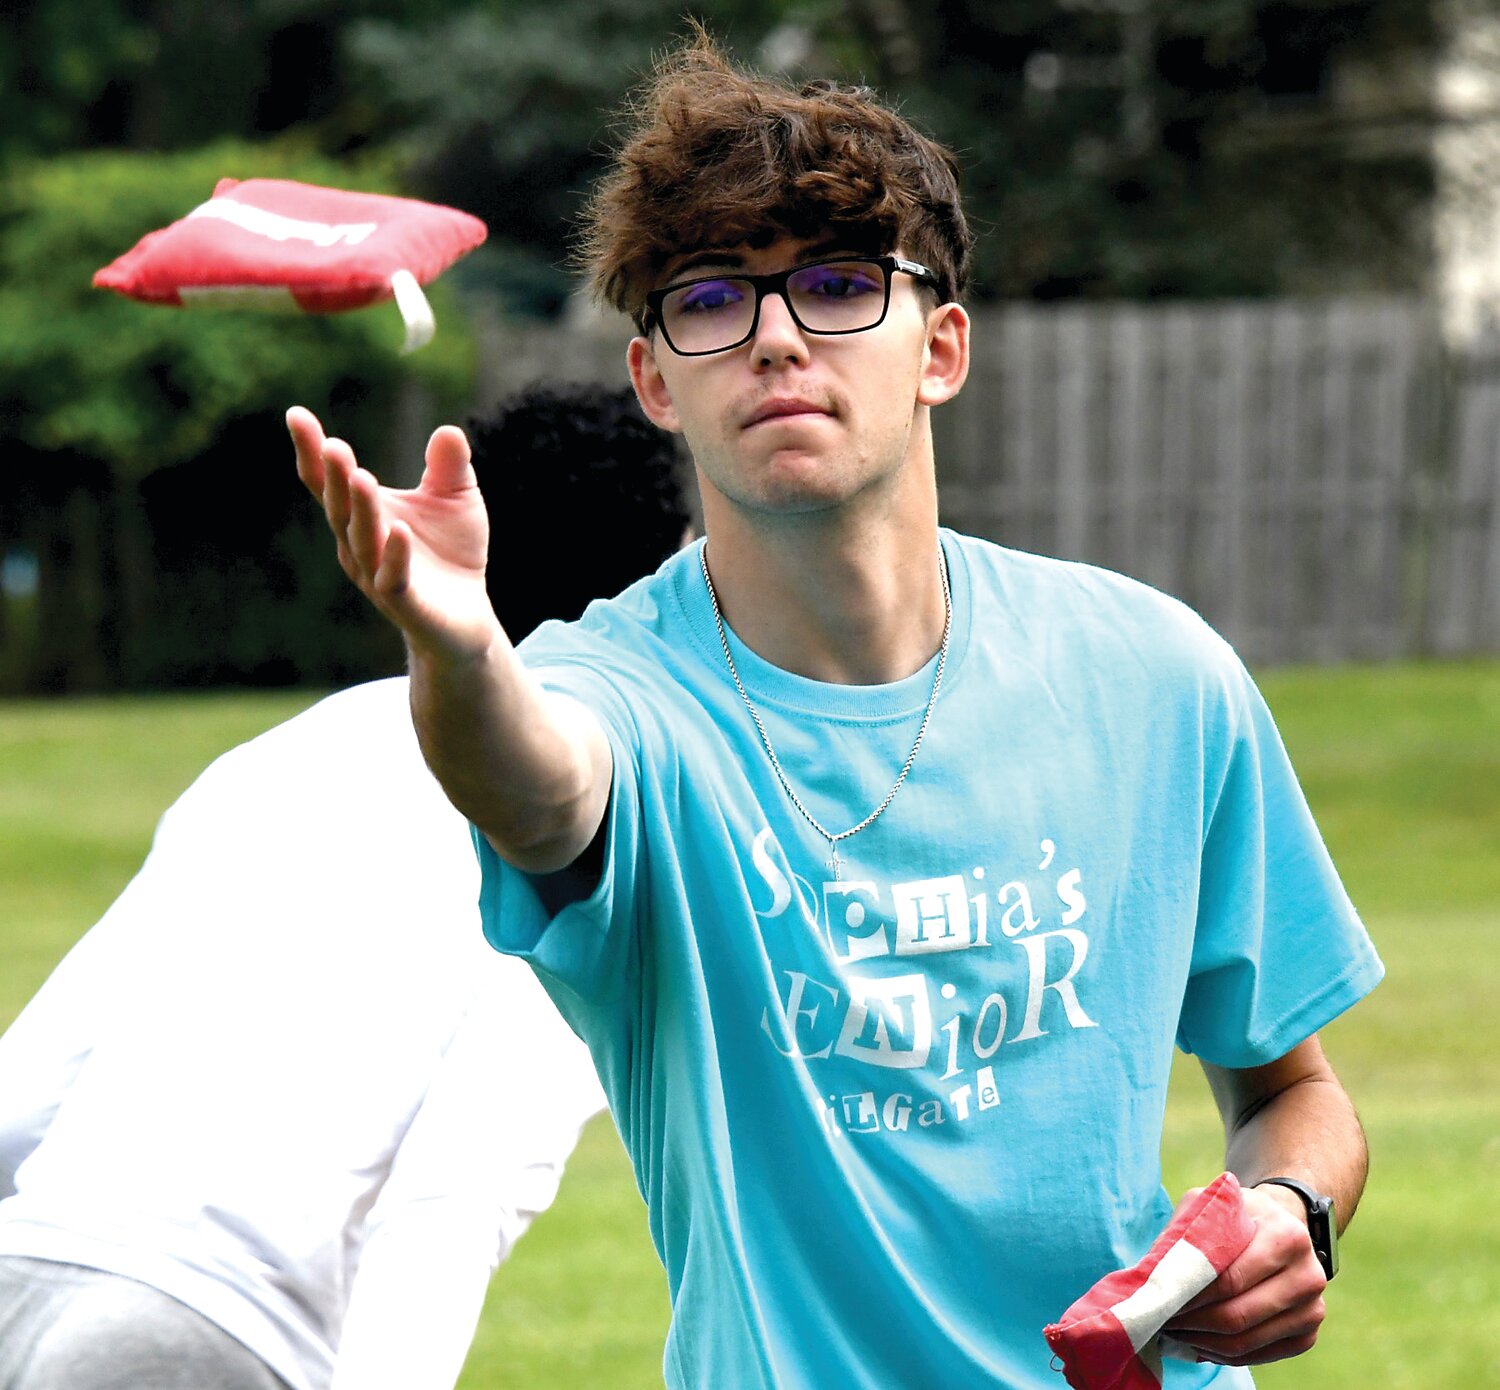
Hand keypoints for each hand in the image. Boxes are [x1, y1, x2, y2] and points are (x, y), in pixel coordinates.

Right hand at [288, 406, 501, 663]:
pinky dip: (394, 554)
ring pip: (363, 541)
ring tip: (360, 477)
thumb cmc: (453, 553)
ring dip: (361, 510)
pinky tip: (399, 530)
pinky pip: (393, 579)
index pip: (328, 482)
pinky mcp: (406, 604)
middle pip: (339, 509)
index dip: (311, 451)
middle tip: (332, 445)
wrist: (467, 616)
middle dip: (334, 478)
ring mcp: (378, 577)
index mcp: (363, 516)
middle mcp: (360, 546)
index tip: (296, 415)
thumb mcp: (457, 499)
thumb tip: (448, 431)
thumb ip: (449, 468)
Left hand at [1161, 1181, 1326, 1367]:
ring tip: (1174, 1332)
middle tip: (1161, 1319)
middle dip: (1192, 1322)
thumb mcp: (1212, 1205)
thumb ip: (1187, 1231)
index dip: (1191, 1294)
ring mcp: (1313, 1310)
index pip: (1230, 1279)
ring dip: (1202, 1342)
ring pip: (1246, 1342)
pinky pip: (1259, 1357)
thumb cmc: (1238, 1216)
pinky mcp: (1308, 1336)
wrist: (1281, 1228)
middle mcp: (1309, 1276)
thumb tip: (1154, 1274)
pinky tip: (1198, 1342)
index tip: (1161, 1299)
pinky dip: (1223, 1355)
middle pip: (1237, 1316)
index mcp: (1287, 1237)